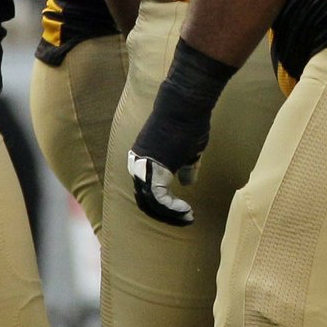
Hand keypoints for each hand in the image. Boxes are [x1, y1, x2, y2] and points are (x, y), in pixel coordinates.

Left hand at [126, 39, 236, 226]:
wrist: (185, 106)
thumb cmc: (189, 123)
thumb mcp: (188, 151)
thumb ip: (185, 167)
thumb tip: (187, 182)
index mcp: (143, 159)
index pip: (147, 190)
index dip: (164, 205)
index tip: (184, 210)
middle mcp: (137, 164)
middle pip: (144, 199)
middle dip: (165, 214)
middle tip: (183, 220)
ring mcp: (141, 167)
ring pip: (149, 202)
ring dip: (169, 214)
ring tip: (187, 217)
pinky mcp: (151, 169)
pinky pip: (157, 197)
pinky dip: (172, 207)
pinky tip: (186, 210)